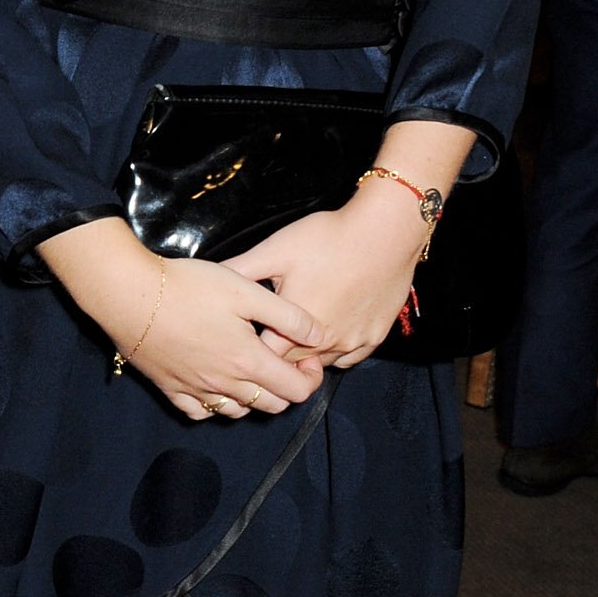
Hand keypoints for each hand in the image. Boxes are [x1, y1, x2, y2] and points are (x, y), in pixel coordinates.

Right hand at [39, 220, 324, 422]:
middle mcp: (224, 384)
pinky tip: (215, 384)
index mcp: (248, 361)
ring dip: (253, 397)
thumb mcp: (245, 290)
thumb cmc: (188, 287)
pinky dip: (215, 405)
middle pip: (271, 406)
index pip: (297, 391)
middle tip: (282, 360)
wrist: (129, 295)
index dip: (311, 377)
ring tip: (250, 369)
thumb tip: (319, 334)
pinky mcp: (170, 389)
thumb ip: (288, 316)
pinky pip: (200, 413)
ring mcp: (195, 390)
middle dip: (286, 387)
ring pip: (237, 412)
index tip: (305, 355)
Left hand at [225, 180, 427, 370]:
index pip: (263, 360)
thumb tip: (211, 277)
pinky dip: (335, 351)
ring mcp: (354, 344)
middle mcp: (325, 344)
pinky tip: (327, 332)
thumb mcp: (275, 250)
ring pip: (321, 364)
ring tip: (294, 336)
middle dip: (276, 357)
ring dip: (306, 355)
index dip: (249, 351)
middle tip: (265, 339)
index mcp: (294, 329)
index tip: (241, 340)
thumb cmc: (328, 237)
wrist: (386, 230)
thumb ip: (240, 270)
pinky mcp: (375, 338)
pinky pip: (349, 358)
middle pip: (292, 366)